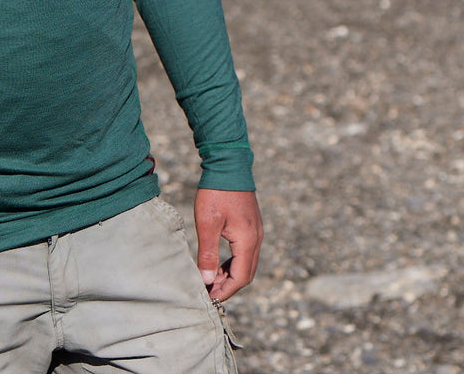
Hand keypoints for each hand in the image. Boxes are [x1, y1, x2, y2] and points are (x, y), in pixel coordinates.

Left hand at [194, 188, 261, 302]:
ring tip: (211, 278)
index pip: (240, 278)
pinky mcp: (251, 225)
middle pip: (246, 274)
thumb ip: (208, 253)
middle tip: (208, 291)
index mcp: (247, 241)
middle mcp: (256, 239)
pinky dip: (234, 262)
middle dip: (228, 286)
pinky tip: (219, 263)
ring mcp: (256, 232)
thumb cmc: (216, 192)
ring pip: (247, 263)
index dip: (225, 291)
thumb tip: (207, 280)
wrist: (228, 164)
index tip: (208, 297)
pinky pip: (246, 252)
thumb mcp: (207, 224)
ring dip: (231, 275)